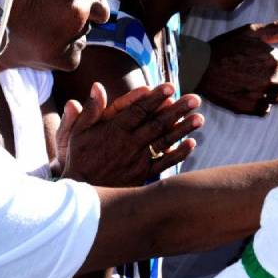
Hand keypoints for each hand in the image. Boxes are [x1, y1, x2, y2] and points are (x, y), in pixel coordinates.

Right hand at [58, 82, 203, 185]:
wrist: (80, 191)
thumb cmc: (79, 157)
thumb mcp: (77, 131)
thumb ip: (91, 109)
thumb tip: (97, 85)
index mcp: (114, 130)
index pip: (138, 110)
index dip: (155, 98)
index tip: (170, 87)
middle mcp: (128, 144)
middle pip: (157, 123)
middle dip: (177, 110)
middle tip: (195, 99)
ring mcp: (137, 160)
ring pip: (163, 141)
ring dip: (182, 129)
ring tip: (200, 118)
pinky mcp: (141, 175)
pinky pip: (163, 163)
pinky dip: (178, 154)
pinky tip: (192, 144)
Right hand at [196, 19, 277, 115]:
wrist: (200, 69)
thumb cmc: (225, 48)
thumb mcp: (251, 32)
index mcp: (273, 59)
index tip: (263, 59)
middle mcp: (270, 79)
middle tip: (258, 71)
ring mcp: (260, 96)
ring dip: (270, 90)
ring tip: (252, 82)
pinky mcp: (250, 109)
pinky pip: (265, 109)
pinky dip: (259, 103)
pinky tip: (247, 93)